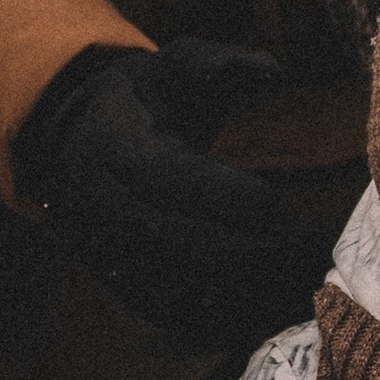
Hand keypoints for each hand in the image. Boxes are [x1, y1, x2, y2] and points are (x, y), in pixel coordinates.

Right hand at [14, 40, 336, 349]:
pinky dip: (215, 315)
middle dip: (251, 255)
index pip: (176, 181)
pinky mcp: (117, 281)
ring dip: (241, 292)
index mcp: (117, 147)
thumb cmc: (138, 99)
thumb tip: (273, 72)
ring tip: (295, 285)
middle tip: (306, 257)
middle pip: (183, 244)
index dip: (230, 198)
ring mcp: (107, 249)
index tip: (280, 205)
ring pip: (177, 288)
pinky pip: (168, 313)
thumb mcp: (169, 66)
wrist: (72, 137)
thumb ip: (219, 63)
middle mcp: (106, 205)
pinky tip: (260, 302)